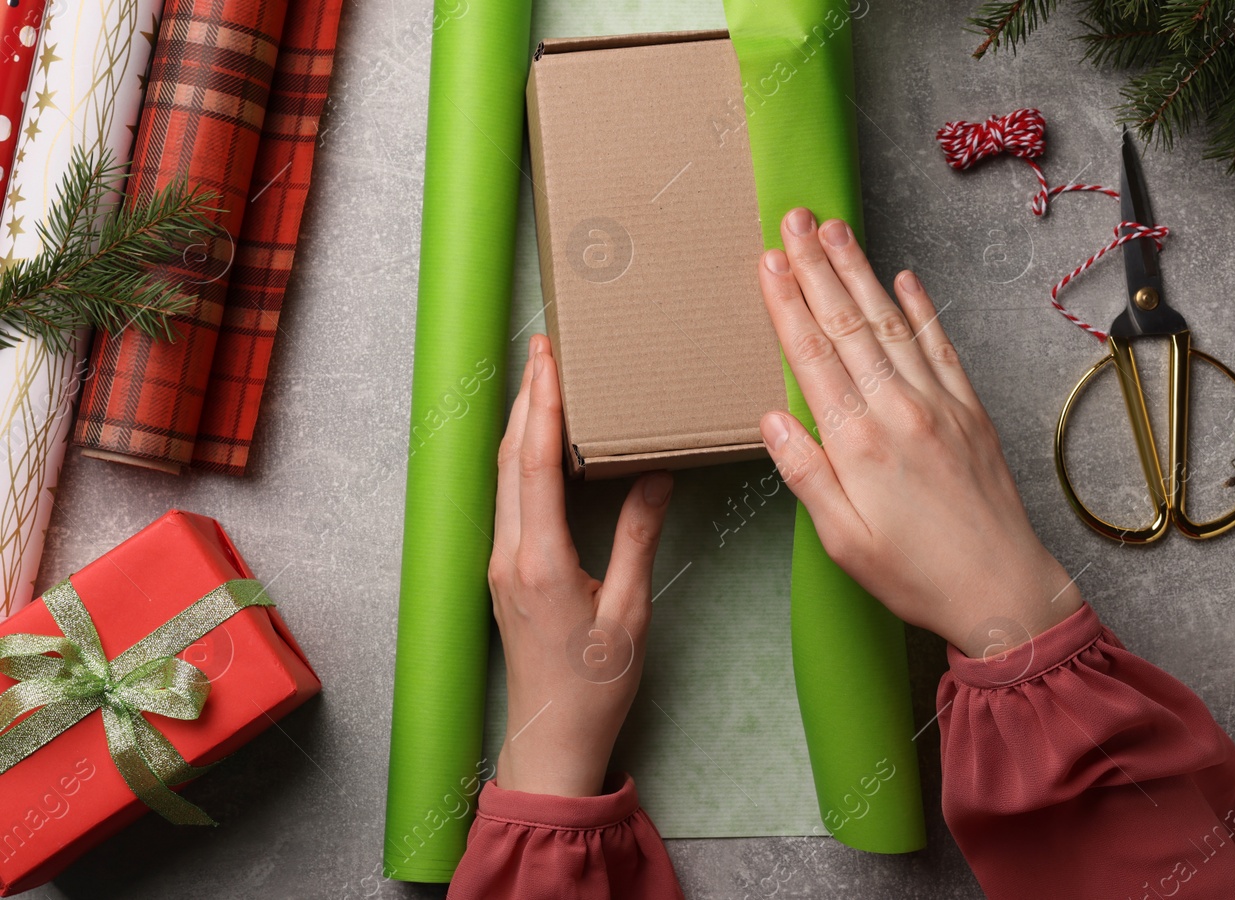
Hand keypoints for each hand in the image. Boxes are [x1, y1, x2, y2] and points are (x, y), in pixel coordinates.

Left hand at [488, 334, 673, 796]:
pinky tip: (540, 444)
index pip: (533, 462)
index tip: (550, 356)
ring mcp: (502, 564)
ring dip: (520, 423)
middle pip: (509, 457)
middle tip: (544, 345)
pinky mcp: (506, 574)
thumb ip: (639, 537)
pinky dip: (522, 458)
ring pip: (504, 476)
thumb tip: (654, 475)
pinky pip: (510, 500)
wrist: (552, 741)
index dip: (542, 403)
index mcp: (539, 560)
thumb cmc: (594, 686)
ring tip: (542, 378)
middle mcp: (510, 554)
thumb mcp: (630, 612)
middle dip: (526, 396)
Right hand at [757, 208, 1082, 657]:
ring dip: (860, 272)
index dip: (787, 303)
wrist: (1003, 589)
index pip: (812, 356)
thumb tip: (772, 418)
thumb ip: (805, 474)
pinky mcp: (969, 410)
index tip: (769, 261)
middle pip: (848, 323)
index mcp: (858, 442)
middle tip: (794, 219)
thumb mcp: (841, 540)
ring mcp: (940, 403)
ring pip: (891, 322)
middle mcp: (899, 409)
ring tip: (835, 230)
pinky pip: (940, 345)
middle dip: (817, 267)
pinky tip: (905, 278)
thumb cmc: (915, 576)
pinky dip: (920, 307)